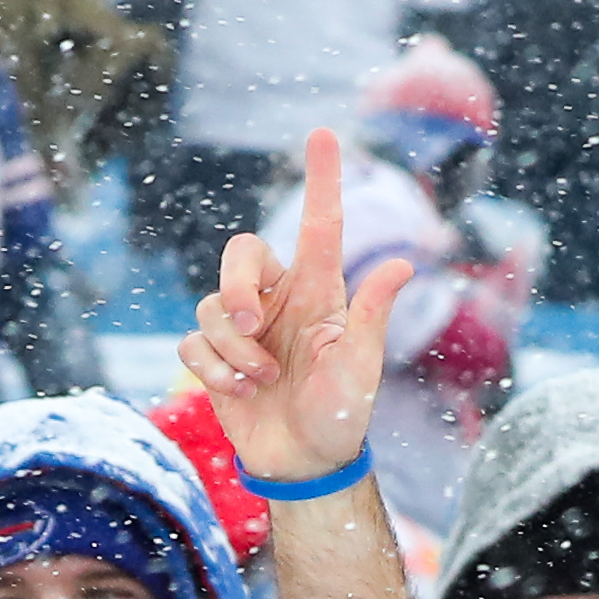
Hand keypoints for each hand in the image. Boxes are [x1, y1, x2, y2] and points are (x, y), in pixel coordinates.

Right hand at [177, 126, 400, 485]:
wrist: (304, 464)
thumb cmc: (341, 415)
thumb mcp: (359, 367)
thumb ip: (371, 315)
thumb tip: (404, 264)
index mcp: (318, 293)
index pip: (320, 224)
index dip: (322, 178)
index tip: (324, 134)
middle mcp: (278, 299)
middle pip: (240, 253)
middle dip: (236, 286)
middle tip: (253, 326)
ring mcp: (244, 328)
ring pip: (211, 307)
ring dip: (234, 350)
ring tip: (263, 382)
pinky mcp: (216, 357)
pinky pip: (194, 343)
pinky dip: (214, 370)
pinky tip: (241, 394)